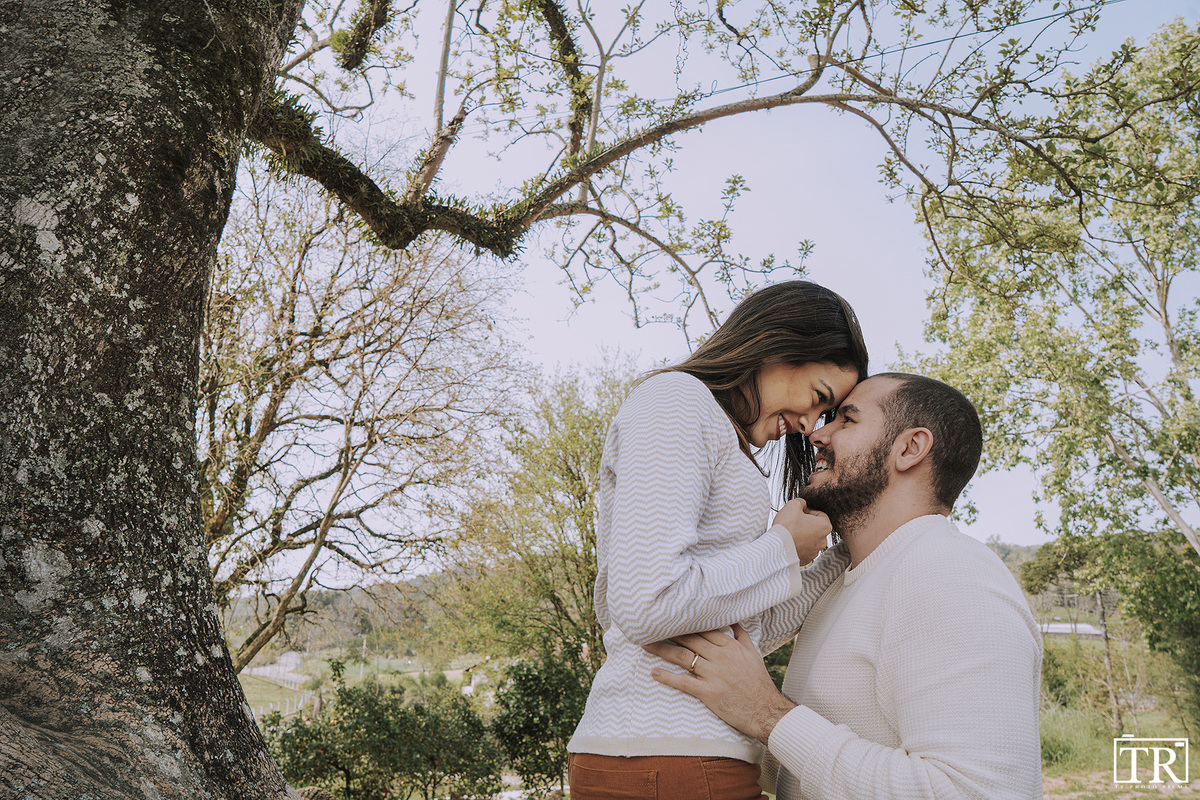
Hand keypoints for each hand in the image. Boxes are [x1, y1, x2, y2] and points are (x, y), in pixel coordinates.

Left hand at [644, 624, 795, 743]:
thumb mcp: (753, 653)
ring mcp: (714, 674)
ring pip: (683, 657)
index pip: (702, 629)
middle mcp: (721, 657)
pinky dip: (667, 677)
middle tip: (649, 627)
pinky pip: (683, 682)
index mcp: (730, 646)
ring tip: (645, 644)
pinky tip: (654, 673)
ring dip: (662, 650)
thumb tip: (734, 619)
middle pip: (689, 640)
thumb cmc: (758, 682)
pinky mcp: (708, 693)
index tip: (669, 618)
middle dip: (668, 633)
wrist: (765, 710)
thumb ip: (741, 635)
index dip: (684, 623)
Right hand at [773, 498, 830, 564]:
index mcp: (825, 526)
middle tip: (793, 521)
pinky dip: (798, 545)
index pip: (820, 514)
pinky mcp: (806, 559)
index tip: (799, 512)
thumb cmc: (786, 527)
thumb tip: (802, 504)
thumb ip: (801, 502)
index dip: (808, 511)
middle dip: (806, 523)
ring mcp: (815, 552)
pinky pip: (803, 549)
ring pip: (810, 539)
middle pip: (816, 528)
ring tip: (790, 532)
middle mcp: (823, 541)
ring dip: (802, 535)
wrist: (776, 547)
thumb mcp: (793, 505)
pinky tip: (789, 541)